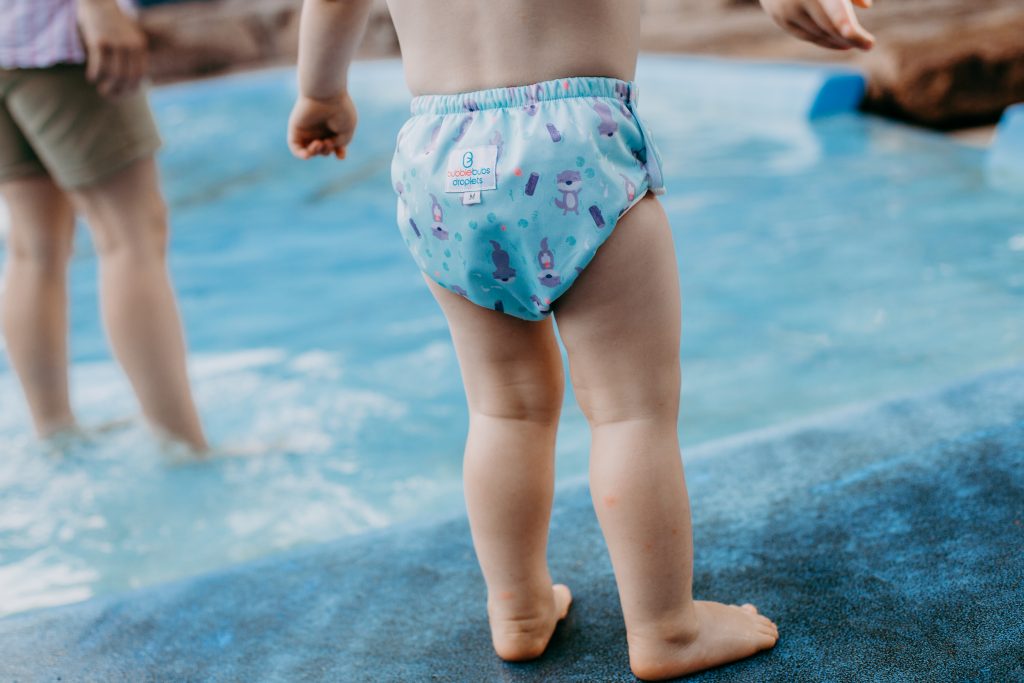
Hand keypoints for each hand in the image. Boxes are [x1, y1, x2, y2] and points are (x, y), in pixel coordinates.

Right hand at [77, 0, 147, 96]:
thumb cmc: (111, 21)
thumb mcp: (128, 36)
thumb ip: (131, 53)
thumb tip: (127, 78)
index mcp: (140, 45)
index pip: (140, 75)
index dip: (132, 88)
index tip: (123, 95)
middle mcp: (130, 45)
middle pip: (127, 77)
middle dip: (119, 91)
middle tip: (109, 95)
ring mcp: (115, 43)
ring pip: (114, 74)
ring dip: (107, 86)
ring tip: (101, 89)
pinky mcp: (99, 40)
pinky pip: (99, 65)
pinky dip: (95, 75)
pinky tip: (91, 78)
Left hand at [288, 92, 357, 159]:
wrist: (326, 94)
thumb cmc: (339, 110)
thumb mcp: (347, 131)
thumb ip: (340, 144)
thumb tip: (328, 147)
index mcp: (333, 127)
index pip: (335, 146)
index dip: (338, 153)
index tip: (341, 156)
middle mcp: (320, 128)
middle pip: (322, 150)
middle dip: (327, 151)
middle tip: (328, 141)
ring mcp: (307, 129)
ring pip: (309, 150)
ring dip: (316, 152)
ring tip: (320, 143)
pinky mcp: (296, 128)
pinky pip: (295, 147)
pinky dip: (301, 154)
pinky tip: (307, 155)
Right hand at [759, 0, 874, 50]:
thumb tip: (866, 5)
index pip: (834, 9)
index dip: (845, 23)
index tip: (862, 39)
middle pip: (828, 25)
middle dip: (851, 37)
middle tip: (868, 45)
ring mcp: (788, 9)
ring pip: (818, 33)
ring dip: (837, 40)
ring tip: (853, 43)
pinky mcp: (780, 18)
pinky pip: (805, 35)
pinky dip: (824, 41)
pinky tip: (840, 44)